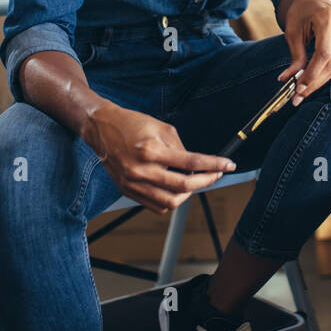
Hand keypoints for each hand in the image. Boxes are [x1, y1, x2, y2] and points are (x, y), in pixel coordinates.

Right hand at [81, 104, 234, 213]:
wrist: (102, 129)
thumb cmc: (132, 124)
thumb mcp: (162, 128)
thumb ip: (181, 148)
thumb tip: (197, 166)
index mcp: (152, 150)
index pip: (192, 162)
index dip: (214, 165)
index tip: (228, 165)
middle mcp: (142, 170)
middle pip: (184, 186)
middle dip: (206, 181)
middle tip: (216, 174)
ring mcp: (134, 184)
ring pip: (171, 202)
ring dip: (189, 194)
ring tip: (195, 182)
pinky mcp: (128, 191)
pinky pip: (156, 206)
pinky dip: (171, 200)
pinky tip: (177, 189)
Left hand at [275, 0, 330, 105]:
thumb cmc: (301, 11)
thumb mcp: (292, 30)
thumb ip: (295, 55)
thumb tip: (288, 79)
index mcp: (327, 18)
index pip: (324, 53)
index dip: (312, 74)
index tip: (298, 88)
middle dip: (314, 82)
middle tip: (298, 97)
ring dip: (319, 80)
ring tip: (303, 92)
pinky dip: (325, 72)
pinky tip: (313, 81)